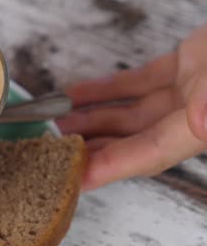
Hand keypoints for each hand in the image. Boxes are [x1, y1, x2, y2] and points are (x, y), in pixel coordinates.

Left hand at [57, 23, 206, 190]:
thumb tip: (201, 122)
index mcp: (206, 128)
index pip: (151, 154)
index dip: (113, 167)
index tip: (78, 178)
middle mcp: (197, 115)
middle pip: (134, 140)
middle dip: (94, 147)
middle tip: (55, 153)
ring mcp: (190, 91)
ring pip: (131, 112)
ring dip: (93, 118)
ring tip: (57, 125)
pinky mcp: (186, 67)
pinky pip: (138, 82)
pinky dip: (108, 88)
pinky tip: (78, 94)